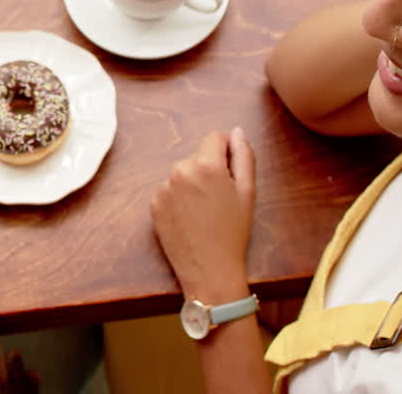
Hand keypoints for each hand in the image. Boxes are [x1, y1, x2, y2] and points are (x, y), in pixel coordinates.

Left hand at [150, 127, 255, 303]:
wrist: (209, 270)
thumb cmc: (233, 232)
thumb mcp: (248, 192)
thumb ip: (244, 156)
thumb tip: (236, 132)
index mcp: (206, 165)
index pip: (214, 138)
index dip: (226, 150)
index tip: (231, 170)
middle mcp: (180, 171)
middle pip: (198, 156)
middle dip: (210, 169)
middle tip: (221, 198)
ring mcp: (163, 188)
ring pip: (183, 173)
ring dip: (193, 183)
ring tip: (205, 211)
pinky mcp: (153, 203)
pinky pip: (169, 190)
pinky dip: (179, 199)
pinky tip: (190, 218)